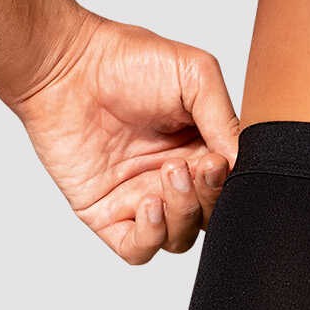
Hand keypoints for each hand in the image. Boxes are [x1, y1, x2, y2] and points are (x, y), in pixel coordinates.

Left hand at [9, 15, 240, 264]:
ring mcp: (139, 196)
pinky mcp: (106, 212)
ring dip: (184, 214)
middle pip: (210, 215)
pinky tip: (149, 203)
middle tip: (196, 167)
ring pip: (180, 237)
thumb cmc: (127, 60)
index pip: (231, 183)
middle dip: (210, 197)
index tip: (220, 160)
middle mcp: (172, 175)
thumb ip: (224, 118)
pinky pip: (138, 249)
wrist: (67, 66)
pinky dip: (152, 236)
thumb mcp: (195, 75)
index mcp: (199, 145)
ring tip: (169, 174)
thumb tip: (242, 163)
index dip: (232, 181)